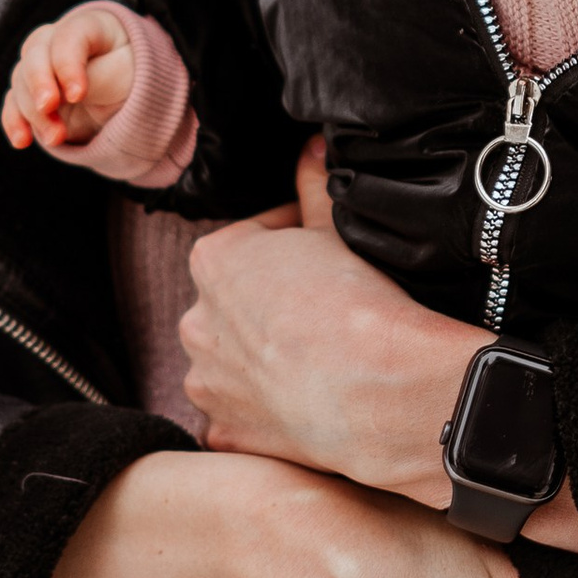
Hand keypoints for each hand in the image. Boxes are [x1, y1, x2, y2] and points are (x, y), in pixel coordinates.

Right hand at [4, 5, 136, 153]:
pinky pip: (14, 104)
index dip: (68, 63)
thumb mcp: (128, 76)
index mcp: (89, 26)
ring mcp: (43, 68)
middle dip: (39, 82)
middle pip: (36, 54)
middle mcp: (59, 42)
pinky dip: (15, 122)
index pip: (69, 36)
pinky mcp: (34, 97)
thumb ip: (94, 79)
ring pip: (22, 82)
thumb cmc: (137, 80)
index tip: (78, 94)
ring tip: (56, 138)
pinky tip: (21, 140)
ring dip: (34, 112)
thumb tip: (58, 96)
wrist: (135, 103)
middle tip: (48, 107)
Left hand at [181, 139, 577, 549]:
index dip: (297, 242)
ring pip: (233, 362)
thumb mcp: (336, 229)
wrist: (381, 392)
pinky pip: (240, 417)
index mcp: (214, 262)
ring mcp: (206, 383)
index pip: (256, 239)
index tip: (330, 256)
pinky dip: (265, 412)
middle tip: (327, 309)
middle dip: (272, 304)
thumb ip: (314, 186)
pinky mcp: (225, 432)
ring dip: (264, 359)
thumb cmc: (360, 307)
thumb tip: (314, 145)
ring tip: (319, 360)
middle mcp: (195, 322)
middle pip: (237, 304)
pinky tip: (305, 403)